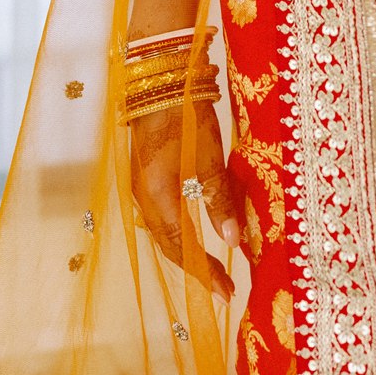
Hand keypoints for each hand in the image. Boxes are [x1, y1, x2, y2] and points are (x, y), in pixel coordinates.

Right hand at [129, 100, 239, 302]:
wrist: (159, 81)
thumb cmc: (186, 116)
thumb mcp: (208, 159)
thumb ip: (218, 200)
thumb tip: (234, 241)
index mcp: (158, 197)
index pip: (182, 248)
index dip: (205, 272)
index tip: (226, 292)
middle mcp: (144, 199)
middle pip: (169, 246)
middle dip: (196, 268)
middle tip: (223, 287)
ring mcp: (141, 188)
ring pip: (164, 232)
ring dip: (187, 252)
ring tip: (212, 267)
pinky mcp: (145, 177)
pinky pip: (161, 217)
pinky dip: (179, 233)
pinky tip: (193, 234)